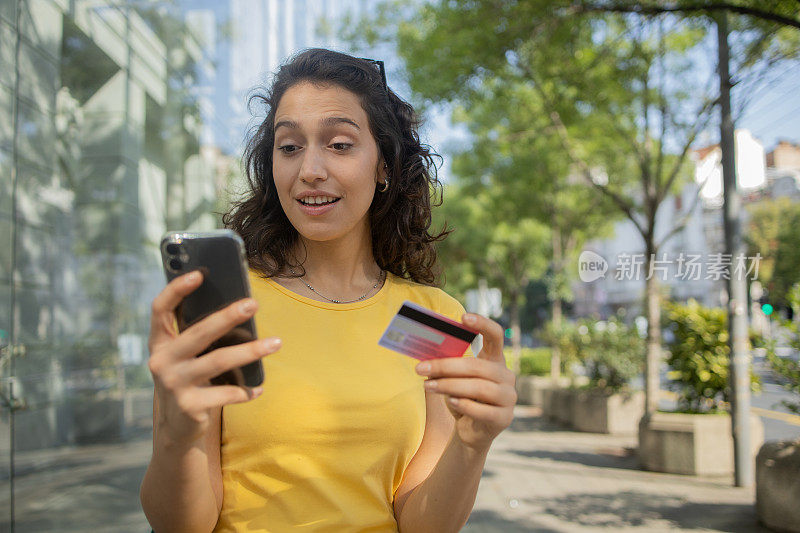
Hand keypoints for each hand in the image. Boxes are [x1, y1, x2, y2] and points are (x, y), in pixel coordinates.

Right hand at [147, 270, 280, 445]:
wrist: (177, 426)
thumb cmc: (189, 377)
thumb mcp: (186, 355)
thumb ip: (199, 333)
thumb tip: (239, 305)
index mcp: (159, 342)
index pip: (160, 309)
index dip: (176, 290)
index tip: (199, 274)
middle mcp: (162, 361)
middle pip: (199, 332)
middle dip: (228, 316)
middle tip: (253, 304)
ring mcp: (174, 384)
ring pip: (219, 361)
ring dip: (251, 351)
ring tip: (276, 343)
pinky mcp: (189, 406)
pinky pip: (226, 393)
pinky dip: (246, 390)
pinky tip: (260, 388)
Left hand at [415, 313, 515, 452]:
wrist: (471, 433)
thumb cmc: (461, 400)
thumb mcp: (453, 380)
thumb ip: (447, 366)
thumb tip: (426, 356)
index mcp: (495, 361)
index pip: (496, 335)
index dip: (482, 324)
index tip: (463, 317)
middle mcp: (506, 376)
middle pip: (477, 365)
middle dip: (446, 366)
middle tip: (421, 368)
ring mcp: (509, 398)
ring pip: (479, 387)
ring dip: (449, 385)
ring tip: (428, 386)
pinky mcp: (504, 418)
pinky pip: (483, 409)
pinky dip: (464, 404)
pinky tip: (451, 402)